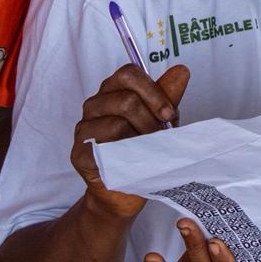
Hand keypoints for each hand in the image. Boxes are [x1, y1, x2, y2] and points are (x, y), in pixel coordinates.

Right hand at [71, 62, 185, 218]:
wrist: (126, 190)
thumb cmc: (142, 150)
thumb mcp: (160, 120)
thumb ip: (167, 96)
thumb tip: (182, 70)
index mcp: (113, 91)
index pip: (128, 74)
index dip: (152, 92)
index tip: (168, 114)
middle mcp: (94, 105)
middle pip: (126, 100)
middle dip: (150, 122)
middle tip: (159, 139)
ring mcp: (84, 128)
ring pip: (117, 125)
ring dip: (140, 141)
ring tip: (147, 152)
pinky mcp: (78, 153)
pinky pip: (104, 148)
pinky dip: (124, 156)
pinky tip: (131, 162)